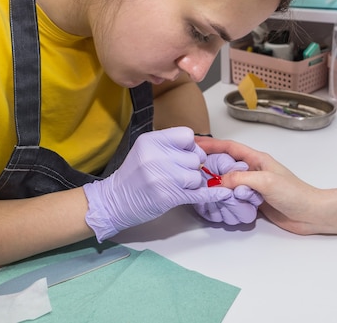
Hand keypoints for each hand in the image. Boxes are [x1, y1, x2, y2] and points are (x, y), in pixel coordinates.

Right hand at [83, 127, 234, 240]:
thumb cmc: (132, 176)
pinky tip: (222, 194)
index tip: (185, 155)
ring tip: (178, 186)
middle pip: (195, 157)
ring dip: (193, 183)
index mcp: (151, 141)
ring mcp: (162, 177)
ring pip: (197, 175)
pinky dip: (212, 194)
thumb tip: (198, 147)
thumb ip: (168, 145)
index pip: (187, 135)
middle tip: (181, 174)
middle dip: (192, 166)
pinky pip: (198, 193)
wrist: (114, 200)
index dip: (191, 146)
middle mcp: (156, 156)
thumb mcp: (145, 150)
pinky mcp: (167, 196)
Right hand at [194, 137, 322, 234]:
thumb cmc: (294, 193)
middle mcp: (253, 170)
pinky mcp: (254, 201)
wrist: (312, 214)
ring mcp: (253, 186)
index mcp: (256, 159)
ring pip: (227, 183)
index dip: (210, 144)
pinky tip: (218, 203)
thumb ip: (240, 178)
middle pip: (225, 165)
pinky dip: (225, 199)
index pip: (228, 147)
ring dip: (217, 186)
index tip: (193, 143)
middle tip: (192, 170)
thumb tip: (219, 181)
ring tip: (203, 189)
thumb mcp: (265, 181)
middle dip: (209, 166)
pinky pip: (234, 197)